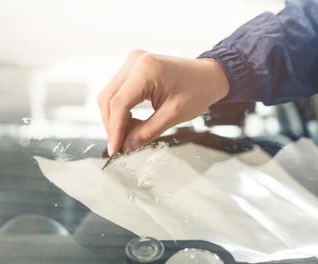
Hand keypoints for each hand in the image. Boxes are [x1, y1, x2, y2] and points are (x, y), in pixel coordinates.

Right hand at [97, 50, 229, 155]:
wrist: (209, 76)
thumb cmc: (198, 90)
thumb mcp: (174, 115)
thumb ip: (148, 132)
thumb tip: (127, 146)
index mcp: (146, 69)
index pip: (119, 103)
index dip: (114, 129)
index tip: (114, 149)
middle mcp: (135, 61)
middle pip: (108, 98)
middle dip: (112, 125)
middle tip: (120, 146)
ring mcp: (133, 62)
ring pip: (110, 95)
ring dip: (116, 118)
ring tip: (129, 136)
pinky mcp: (134, 68)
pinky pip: (119, 91)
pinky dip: (122, 110)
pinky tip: (132, 124)